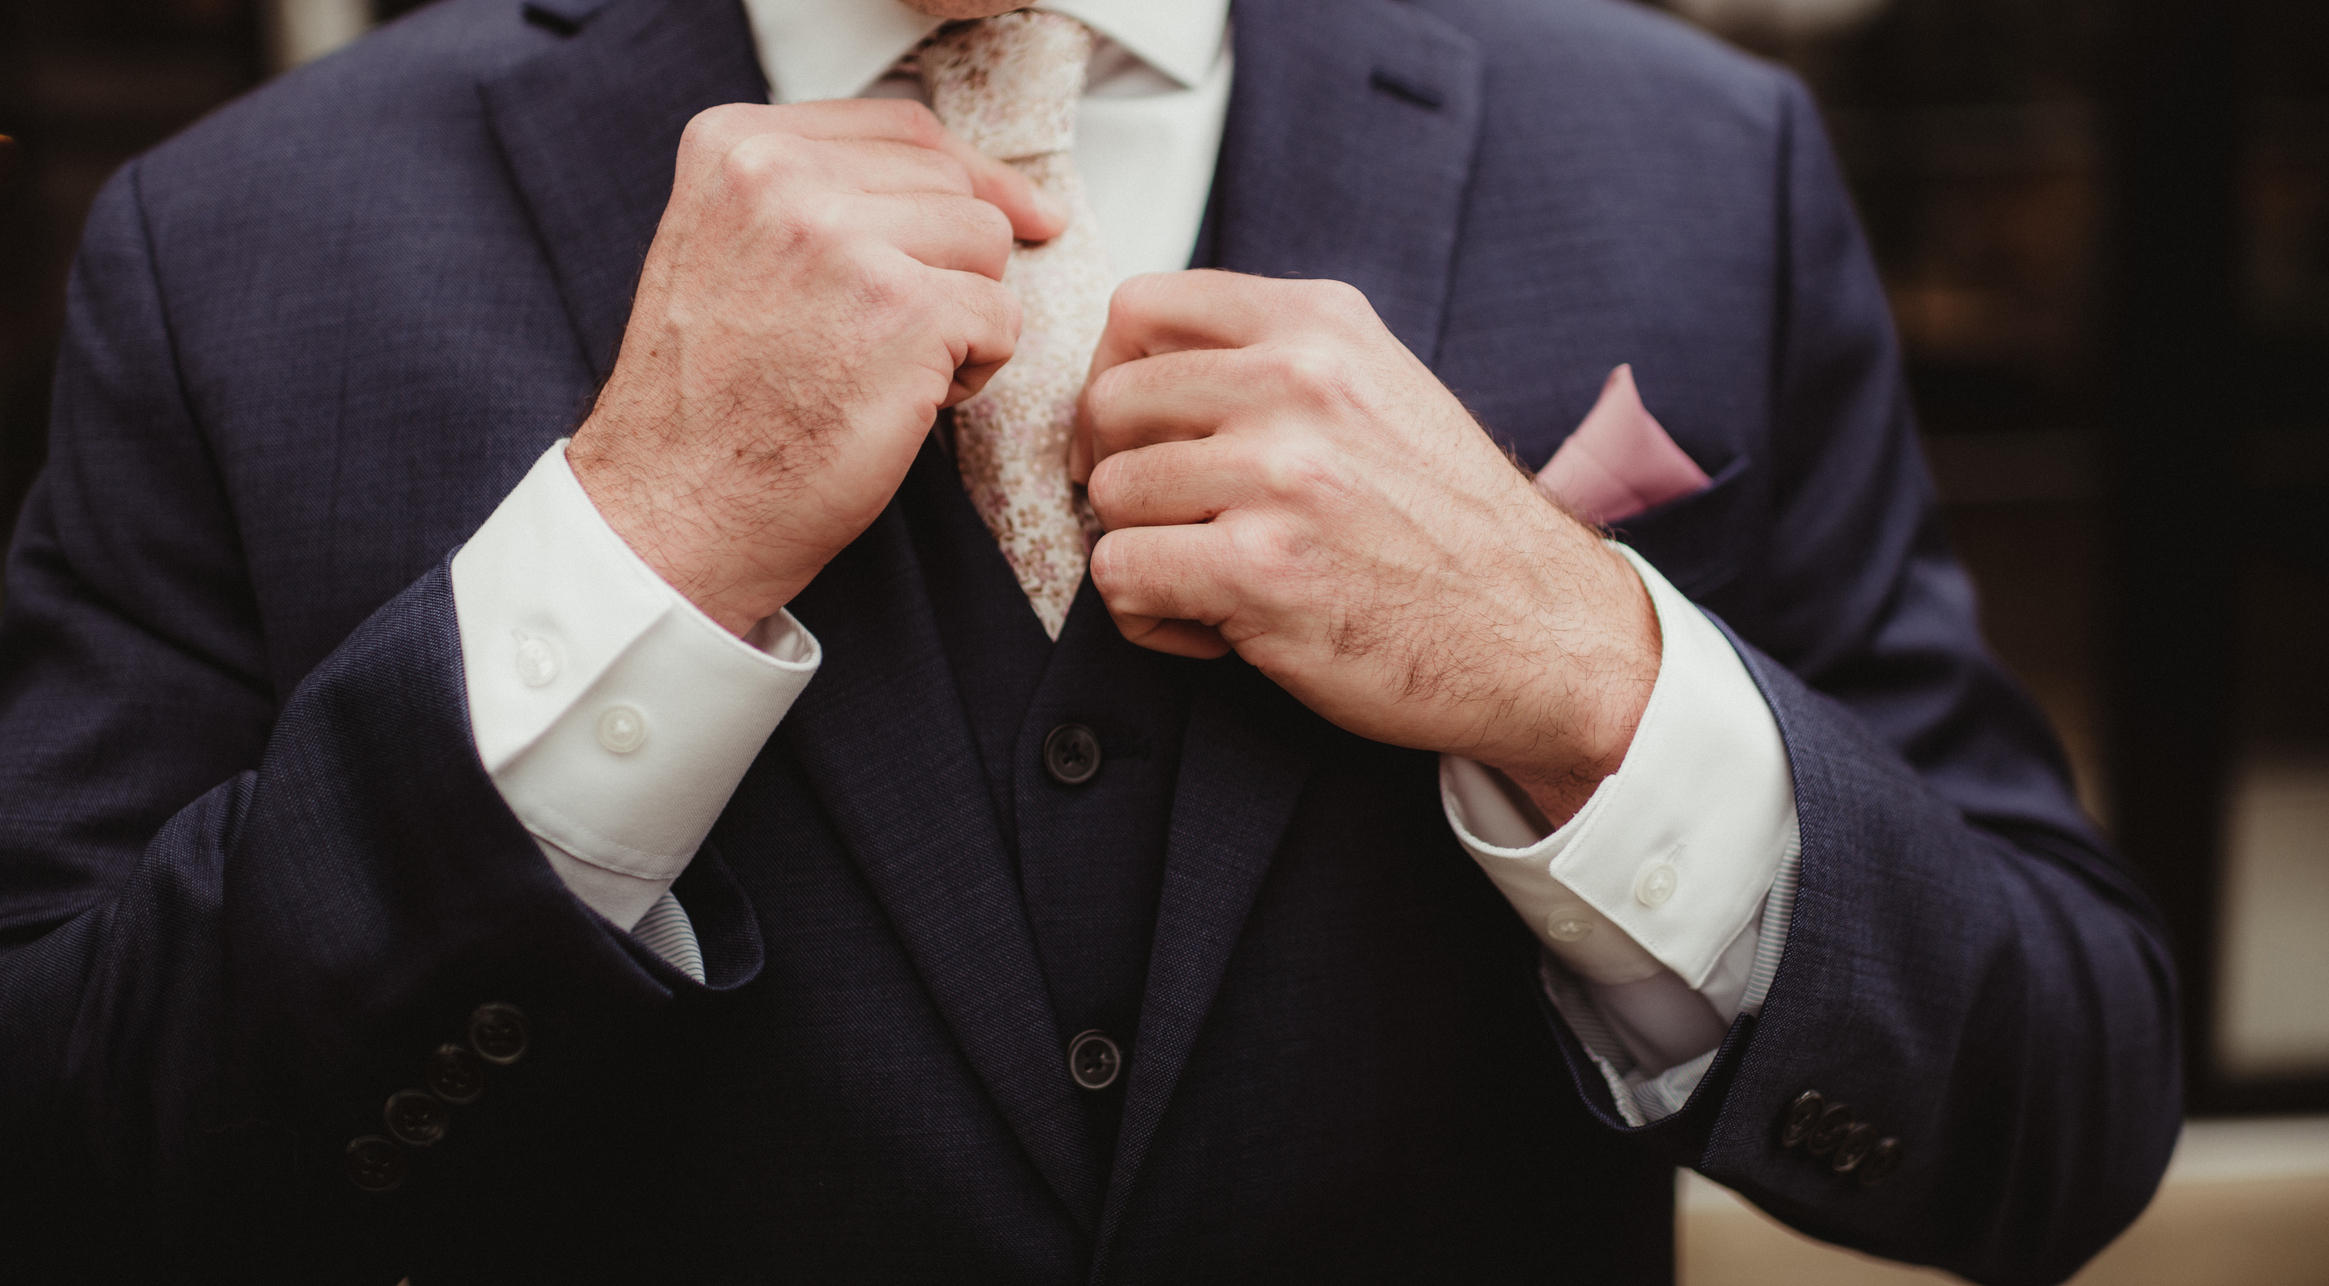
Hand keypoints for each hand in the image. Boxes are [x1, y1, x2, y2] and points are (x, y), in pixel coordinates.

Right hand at [567, 101, 1067, 634]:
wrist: (675, 509)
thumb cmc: (711, 405)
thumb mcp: (729, 251)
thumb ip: (815, 195)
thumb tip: (964, 181)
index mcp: (737, 147)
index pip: (903, 129)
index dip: (969, 177)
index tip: (1016, 212)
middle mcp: (782, 176)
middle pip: (952, 187)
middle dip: (950, 266)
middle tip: (883, 339)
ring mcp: (843, 240)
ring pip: (986, 245)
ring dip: (965, 316)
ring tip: (888, 368)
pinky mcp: (904, 311)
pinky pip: (1003, 317)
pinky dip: (977, 371)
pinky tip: (905, 402)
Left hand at [1074, 271, 1660, 822]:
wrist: (1543, 631)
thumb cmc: (1451, 527)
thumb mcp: (1377, 391)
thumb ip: (1273, 361)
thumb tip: (1136, 371)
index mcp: (1321, 325)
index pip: (1141, 307)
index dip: (1112, 376)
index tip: (1134, 436)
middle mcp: (1298, 382)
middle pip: (1110, 403)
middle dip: (1118, 474)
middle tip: (1172, 524)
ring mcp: (1280, 473)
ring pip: (1110, 494)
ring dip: (1142, 551)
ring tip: (1211, 581)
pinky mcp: (1260, 568)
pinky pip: (1121, 575)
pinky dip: (1147, 617)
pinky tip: (1213, 630)